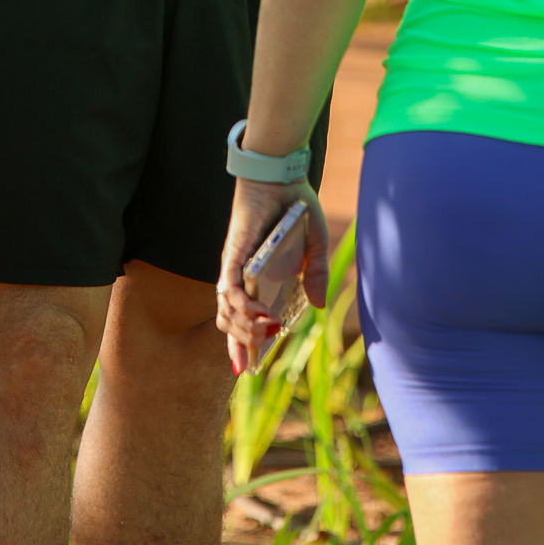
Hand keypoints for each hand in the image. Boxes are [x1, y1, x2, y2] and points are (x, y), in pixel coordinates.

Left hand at [216, 176, 329, 374]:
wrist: (283, 175)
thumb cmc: (295, 207)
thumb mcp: (315, 244)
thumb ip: (316, 273)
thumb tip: (317, 306)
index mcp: (256, 277)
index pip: (241, 317)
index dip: (240, 345)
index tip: (247, 369)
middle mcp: (240, 275)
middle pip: (230, 321)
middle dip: (244, 343)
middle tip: (264, 349)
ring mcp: (235, 265)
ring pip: (226, 309)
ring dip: (243, 329)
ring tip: (266, 333)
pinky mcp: (233, 253)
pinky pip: (229, 286)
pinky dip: (241, 305)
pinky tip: (259, 316)